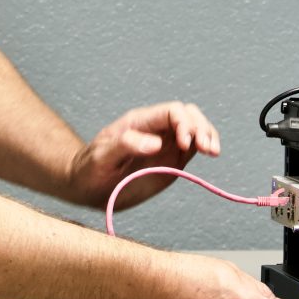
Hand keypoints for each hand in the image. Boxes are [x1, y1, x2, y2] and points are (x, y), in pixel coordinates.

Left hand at [67, 101, 219, 208]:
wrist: (86, 186)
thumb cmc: (89, 169)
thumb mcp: (101, 157)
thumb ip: (126, 145)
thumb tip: (155, 143)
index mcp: (140, 123)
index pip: (171, 112)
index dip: (183, 124)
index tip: (185, 144)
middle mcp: (156, 129)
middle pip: (187, 115)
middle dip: (200, 127)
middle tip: (207, 149)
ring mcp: (165, 143)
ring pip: (194, 127)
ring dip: (207, 135)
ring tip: (213, 151)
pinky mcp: (171, 159)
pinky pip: (193, 145)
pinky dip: (205, 146)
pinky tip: (210, 153)